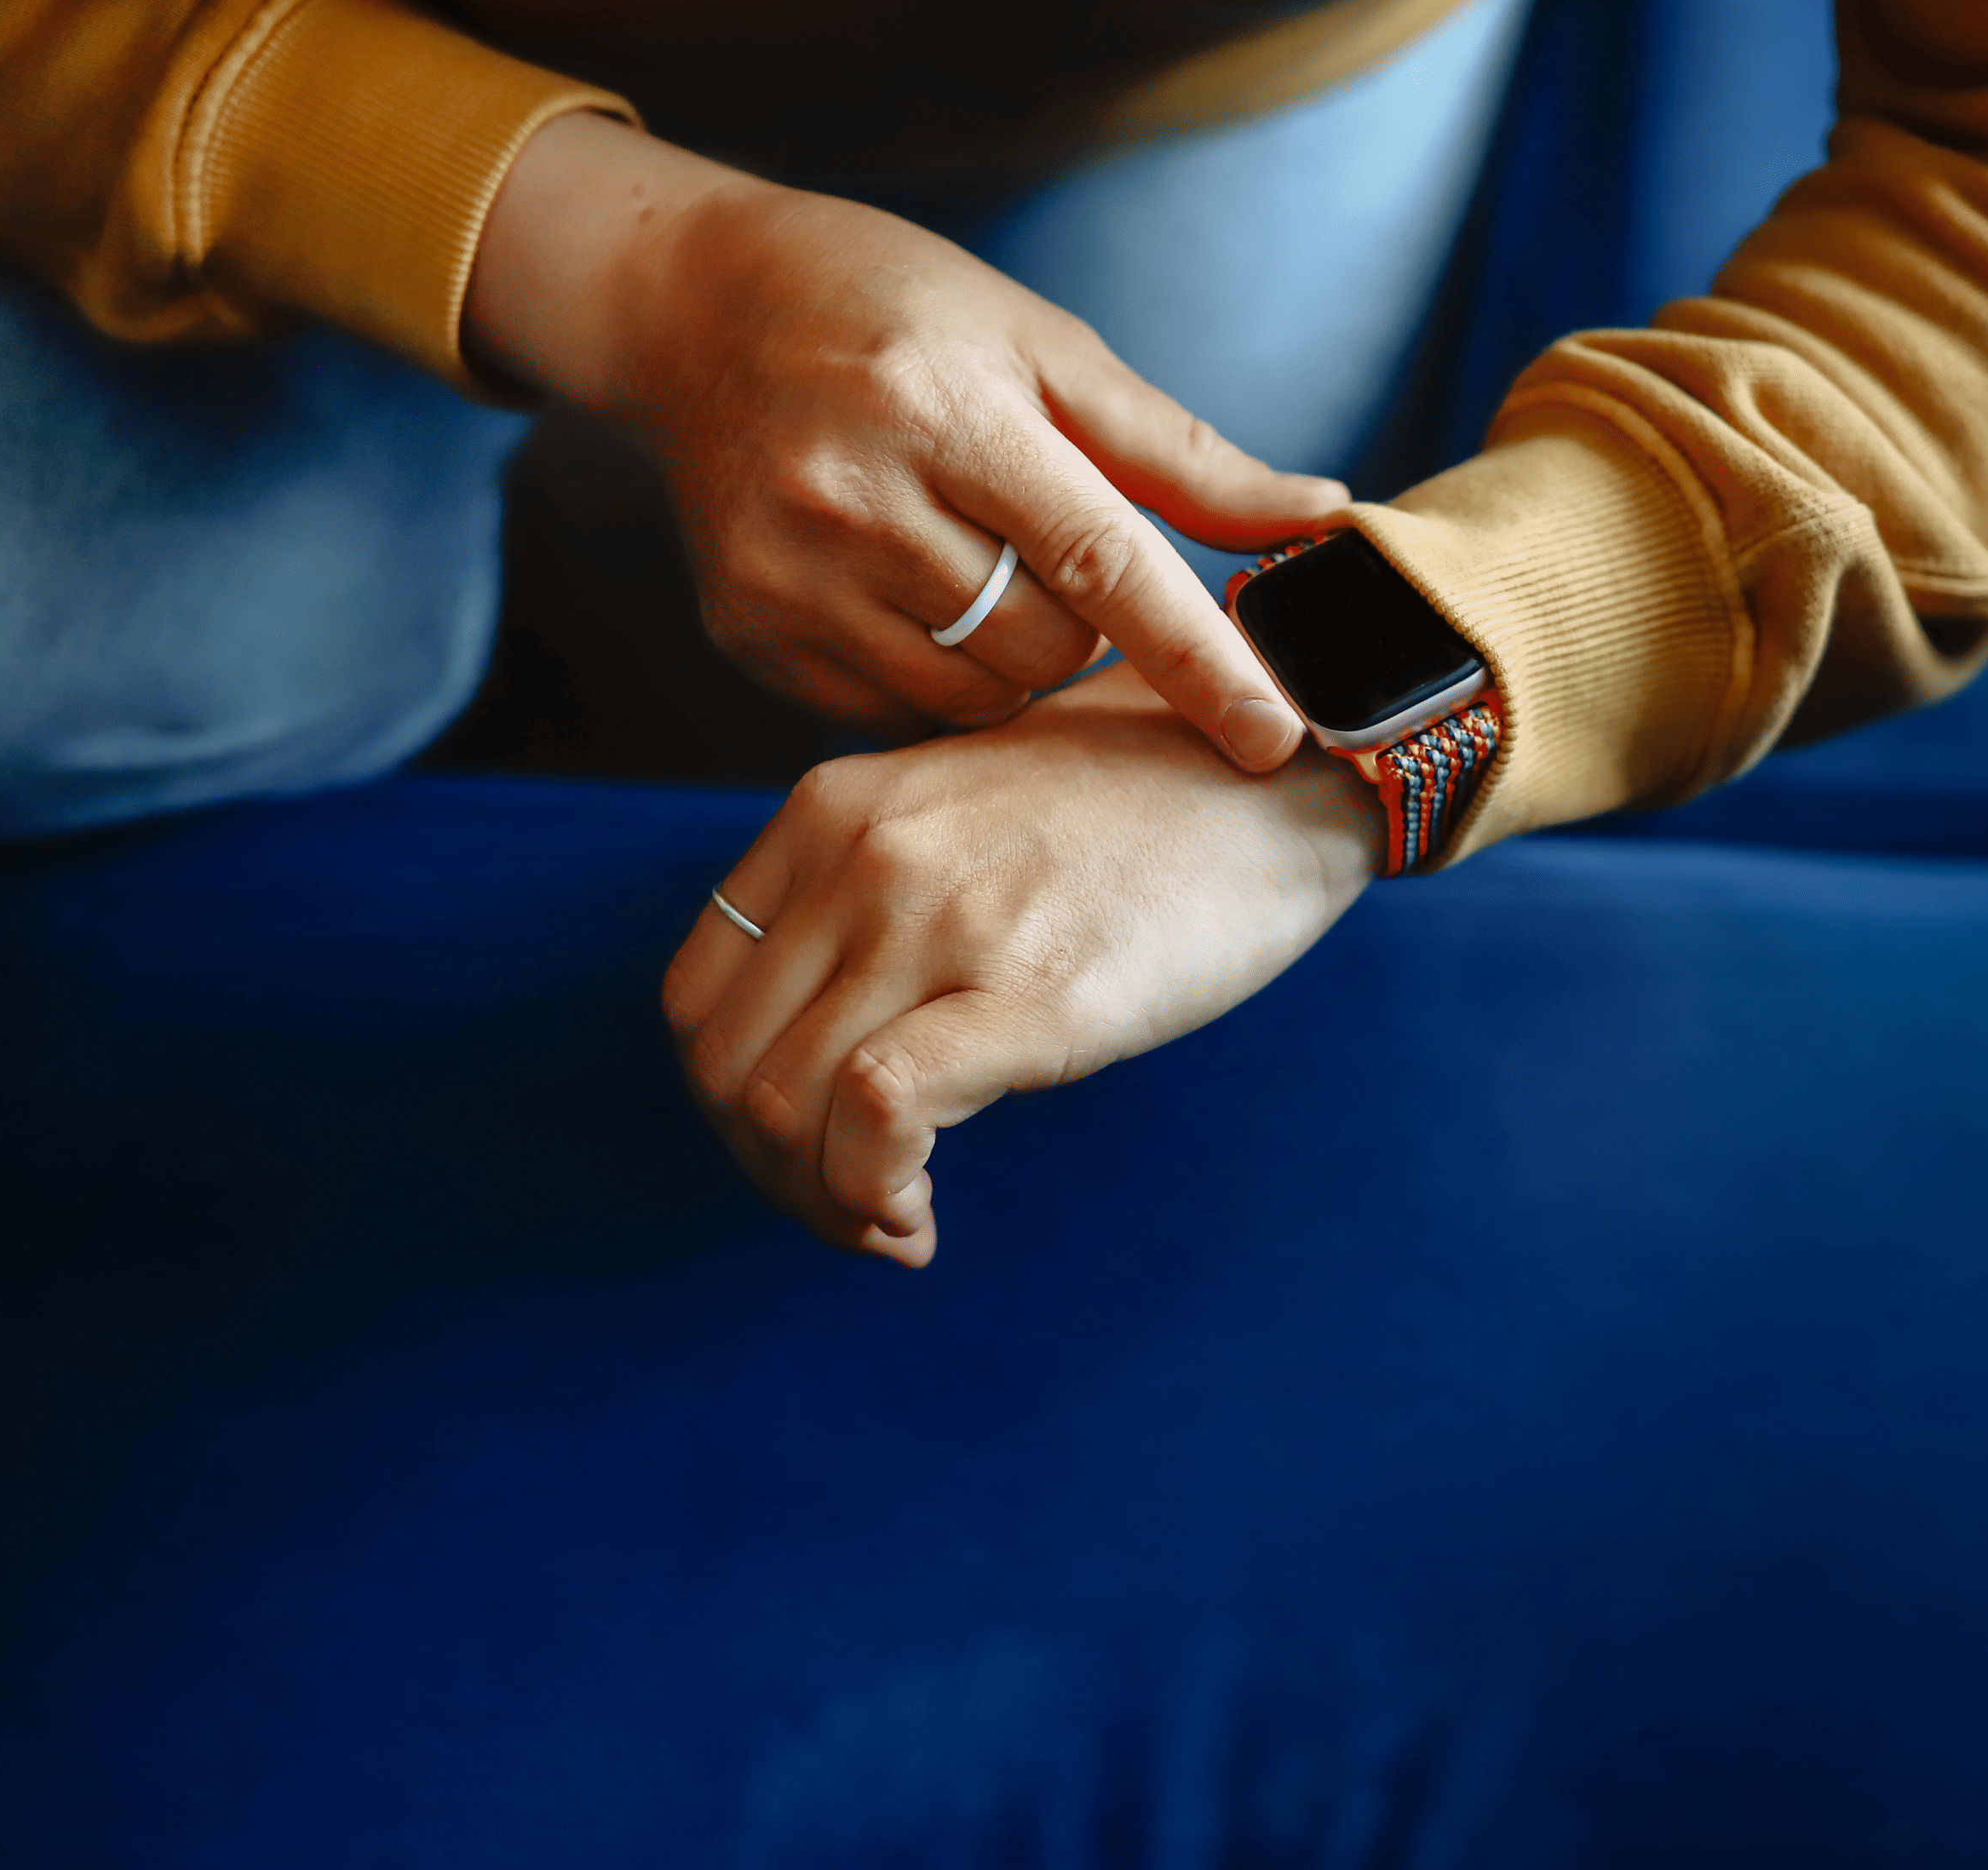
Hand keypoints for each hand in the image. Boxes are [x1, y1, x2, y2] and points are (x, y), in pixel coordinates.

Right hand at [462, 111, 1346, 769]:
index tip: (1278, 735)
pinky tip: (904, 583)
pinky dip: (936, 672)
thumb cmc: (897, 313)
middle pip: (1048, 644)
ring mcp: (793, 578)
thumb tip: (1322, 513)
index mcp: (950, 411)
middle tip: (1041, 538)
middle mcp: (858, 500)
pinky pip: (899, 711)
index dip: (1200, 658)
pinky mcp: (751, 634)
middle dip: (1084, 620)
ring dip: (1015, 653)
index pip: (1103, 561)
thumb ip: (1178, 453)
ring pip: (978, 694)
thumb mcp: (1042, 344)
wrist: (693, 307)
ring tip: (974, 556)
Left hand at [660, 663, 1385, 1263]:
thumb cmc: (1146, 802)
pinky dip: (873, 1195)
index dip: (731, 1105)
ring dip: (823, 1204)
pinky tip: (921, 1219)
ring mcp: (941, 921)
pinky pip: (879, 1117)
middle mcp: (865, 857)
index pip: (698, 999)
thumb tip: (829, 1043)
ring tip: (895, 1223)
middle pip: (728, 1071)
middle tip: (853, 1211)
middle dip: (773, 1176)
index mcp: (833, 810)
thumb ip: (877, 892)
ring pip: (785, 1109)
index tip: (807, 1149)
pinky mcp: (1028, 993)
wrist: (1289, 765)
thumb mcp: (964, 807)